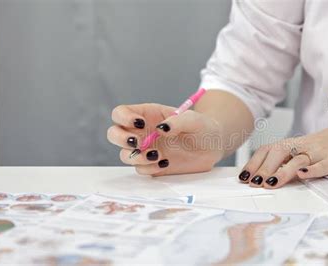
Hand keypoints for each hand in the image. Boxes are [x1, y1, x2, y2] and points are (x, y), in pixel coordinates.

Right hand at [107, 103, 224, 175]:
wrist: (213, 147)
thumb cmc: (203, 127)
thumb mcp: (195, 120)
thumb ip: (179, 121)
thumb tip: (161, 129)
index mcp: (147, 115)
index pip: (121, 113)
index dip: (123, 117)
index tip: (140, 124)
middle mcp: (141, 132)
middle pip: (114, 134)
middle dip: (121, 139)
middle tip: (139, 143)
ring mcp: (145, 150)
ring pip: (124, 155)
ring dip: (136, 157)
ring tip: (157, 155)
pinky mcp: (152, 166)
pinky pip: (139, 169)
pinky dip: (148, 168)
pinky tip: (165, 163)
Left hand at [238, 123, 327, 188]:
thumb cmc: (326, 147)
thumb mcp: (303, 152)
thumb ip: (285, 163)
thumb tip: (261, 178)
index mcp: (293, 144)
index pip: (268, 150)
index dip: (254, 162)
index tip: (243, 177)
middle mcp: (303, 146)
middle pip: (279, 152)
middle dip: (264, 168)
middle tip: (254, 183)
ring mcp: (320, 152)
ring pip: (298, 159)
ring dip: (282, 171)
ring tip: (270, 183)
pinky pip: (323, 164)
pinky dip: (312, 169)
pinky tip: (303, 175)